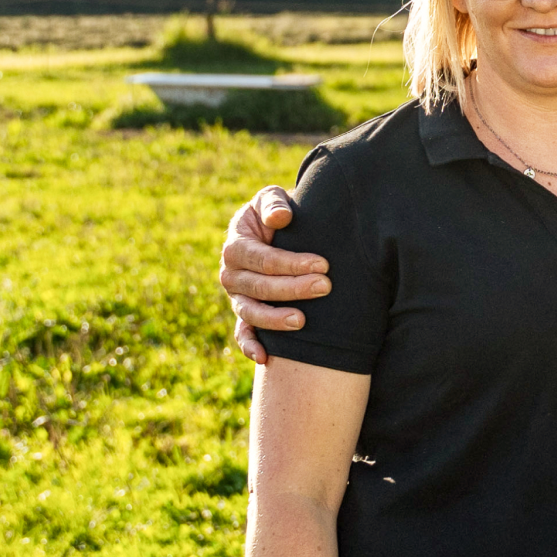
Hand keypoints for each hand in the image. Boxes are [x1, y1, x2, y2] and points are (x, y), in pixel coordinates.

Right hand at [217, 185, 330, 363]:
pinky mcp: (244, 314)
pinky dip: (249, 346)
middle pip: (259, 287)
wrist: (279, 232)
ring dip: (274, 319)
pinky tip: (263, 358)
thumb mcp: (271, 199)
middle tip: (325, 286)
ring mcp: (237, 297)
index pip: (263, 259)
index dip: (291, 263)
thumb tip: (281, 217)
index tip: (323, 264)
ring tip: (302, 321)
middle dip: (293, 289)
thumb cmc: (278, 213)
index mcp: (236, 246)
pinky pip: (242, 334)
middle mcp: (231, 274)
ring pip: (250, 312)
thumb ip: (273, 203)